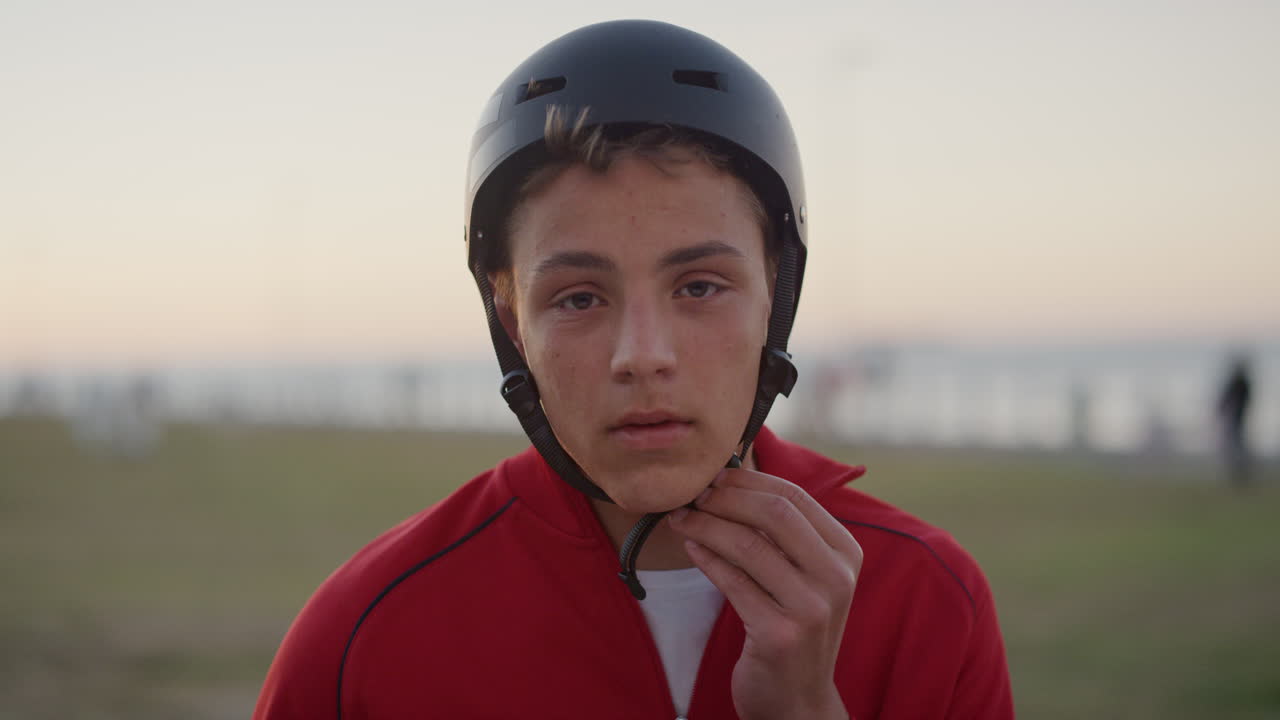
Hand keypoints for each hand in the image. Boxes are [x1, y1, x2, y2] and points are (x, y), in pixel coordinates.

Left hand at [668, 468, 860, 719]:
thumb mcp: (804, 576)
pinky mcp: (780, 635)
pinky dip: (706, 558)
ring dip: (706, 525)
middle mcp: (836, 578)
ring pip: (748, 545)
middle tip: (693, 495)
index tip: (714, 476)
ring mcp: (811, 608)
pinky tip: (690, 547)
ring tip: (680, 518)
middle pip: (774, 514)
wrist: (798, 701)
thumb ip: (782, 535)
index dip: (749, 481)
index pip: (796, 497)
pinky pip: (733, 582)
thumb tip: (728, 481)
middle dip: (725, 498)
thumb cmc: (793, 626)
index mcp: (846, 553)